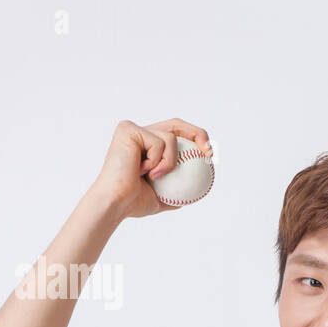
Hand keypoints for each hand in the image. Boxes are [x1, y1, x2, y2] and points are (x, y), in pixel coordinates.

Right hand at [89, 118, 212, 220]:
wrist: (117, 203)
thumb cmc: (133, 202)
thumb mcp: (163, 198)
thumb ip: (177, 191)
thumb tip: (197, 192)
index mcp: (147, 146)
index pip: (177, 135)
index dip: (196, 139)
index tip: (210, 156)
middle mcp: (140, 133)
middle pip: (176, 124)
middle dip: (198, 134)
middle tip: (209, 152)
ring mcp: (133, 129)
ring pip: (171, 137)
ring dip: (170, 162)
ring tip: (155, 177)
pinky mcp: (128, 129)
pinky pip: (159, 142)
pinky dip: (158, 161)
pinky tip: (143, 171)